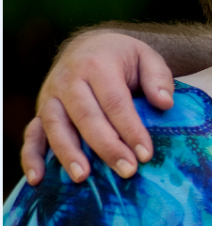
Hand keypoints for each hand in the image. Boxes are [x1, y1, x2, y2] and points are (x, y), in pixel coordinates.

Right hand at [21, 31, 174, 183]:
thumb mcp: (146, 57)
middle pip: (87, 118)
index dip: (131, 129)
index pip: (115, 102)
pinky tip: (37, 179)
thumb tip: (165, 103)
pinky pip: (32, 135)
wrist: (88, 46)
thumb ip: (158, 77)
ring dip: (69, 154)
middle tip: (127, 170)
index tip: (146, 154)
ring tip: (84, 177)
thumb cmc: (122, 57)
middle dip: (107, 147)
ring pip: (57, 128)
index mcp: (97, 65)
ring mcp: (50, 96)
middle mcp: (69, 80)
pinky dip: (31, 157)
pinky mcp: (40, 111)